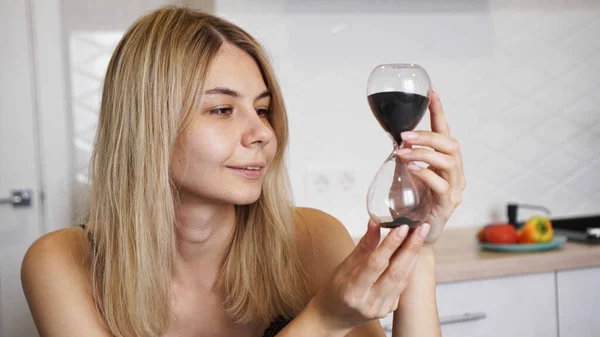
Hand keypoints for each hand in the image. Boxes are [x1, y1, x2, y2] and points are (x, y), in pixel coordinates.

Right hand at [308, 220, 430, 332]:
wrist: (335, 316)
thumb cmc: (336, 288)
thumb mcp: (344, 266)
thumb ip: (364, 246)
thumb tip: (375, 223)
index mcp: (352, 291)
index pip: (375, 264)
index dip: (390, 244)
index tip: (402, 227)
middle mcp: (369, 303)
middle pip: (396, 272)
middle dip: (411, 248)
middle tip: (421, 228)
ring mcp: (381, 309)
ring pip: (403, 280)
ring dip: (413, 256)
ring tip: (420, 236)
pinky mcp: (390, 309)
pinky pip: (402, 286)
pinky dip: (409, 267)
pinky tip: (412, 252)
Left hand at [395, 88, 465, 244]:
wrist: (415, 237)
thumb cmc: (412, 206)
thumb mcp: (407, 177)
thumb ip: (406, 159)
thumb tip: (394, 139)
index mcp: (447, 163)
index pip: (445, 132)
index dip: (439, 112)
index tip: (431, 91)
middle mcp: (456, 174)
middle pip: (451, 145)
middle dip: (429, 136)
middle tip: (405, 134)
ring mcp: (455, 190)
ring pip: (448, 162)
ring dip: (424, 153)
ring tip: (402, 151)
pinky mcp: (448, 205)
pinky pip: (440, 184)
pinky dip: (425, 173)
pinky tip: (412, 168)